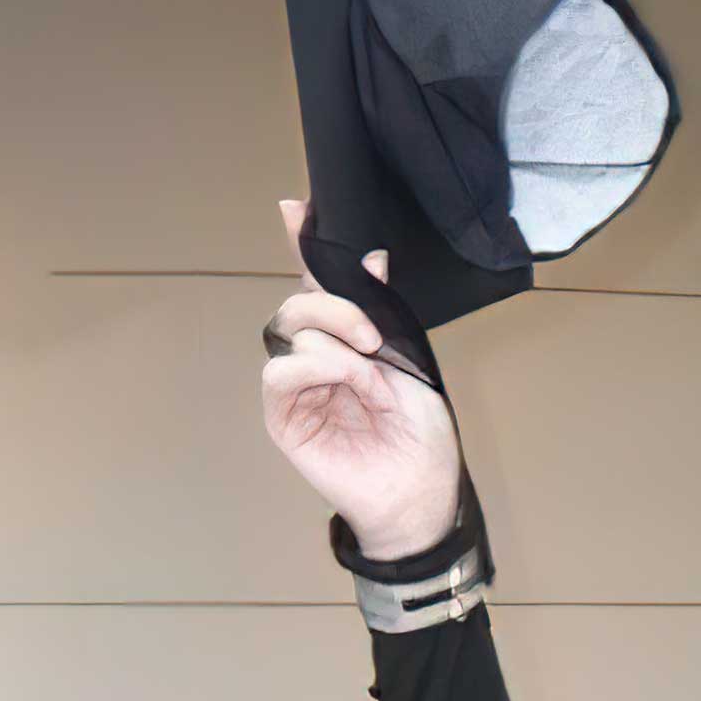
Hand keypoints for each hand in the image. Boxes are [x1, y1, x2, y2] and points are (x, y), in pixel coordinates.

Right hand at [258, 200, 463, 560]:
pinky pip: (280, 373)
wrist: (420, 491)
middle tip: (372, 331)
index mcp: (345, 340)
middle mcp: (316, 358)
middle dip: (333, 303)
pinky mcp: (284, 417)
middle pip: (300, 303)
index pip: (317, 285)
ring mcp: (296, 386)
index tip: (296, 208)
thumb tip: (372, 255)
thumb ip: (382, 311)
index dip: (304, 246)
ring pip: (289, 331)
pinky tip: (349, 382)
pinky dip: (317, 368)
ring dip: (334, 341)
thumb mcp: (409, 360)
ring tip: (369, 370)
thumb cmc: (420, 435)